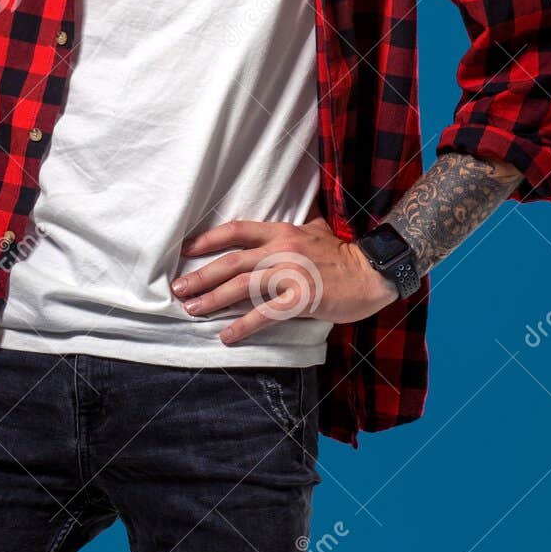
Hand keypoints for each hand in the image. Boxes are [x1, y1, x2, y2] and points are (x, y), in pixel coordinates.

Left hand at [170, 215, 398, 345]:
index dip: (208, 239)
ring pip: (241, 287)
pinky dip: (242, 325)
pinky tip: (226, 335)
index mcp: (282, 231)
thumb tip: (284, 216)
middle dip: (201, 275)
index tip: (185, 248)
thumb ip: (294, 224)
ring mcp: (291, 274)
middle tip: (178, 287)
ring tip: (191, 310)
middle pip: (231, 261)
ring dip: (212, 299)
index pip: (236, 230)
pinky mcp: (302, 298)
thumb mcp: (315, 229)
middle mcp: (281, 249)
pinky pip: (265, 314)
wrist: (372, 271)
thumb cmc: (343, 253)